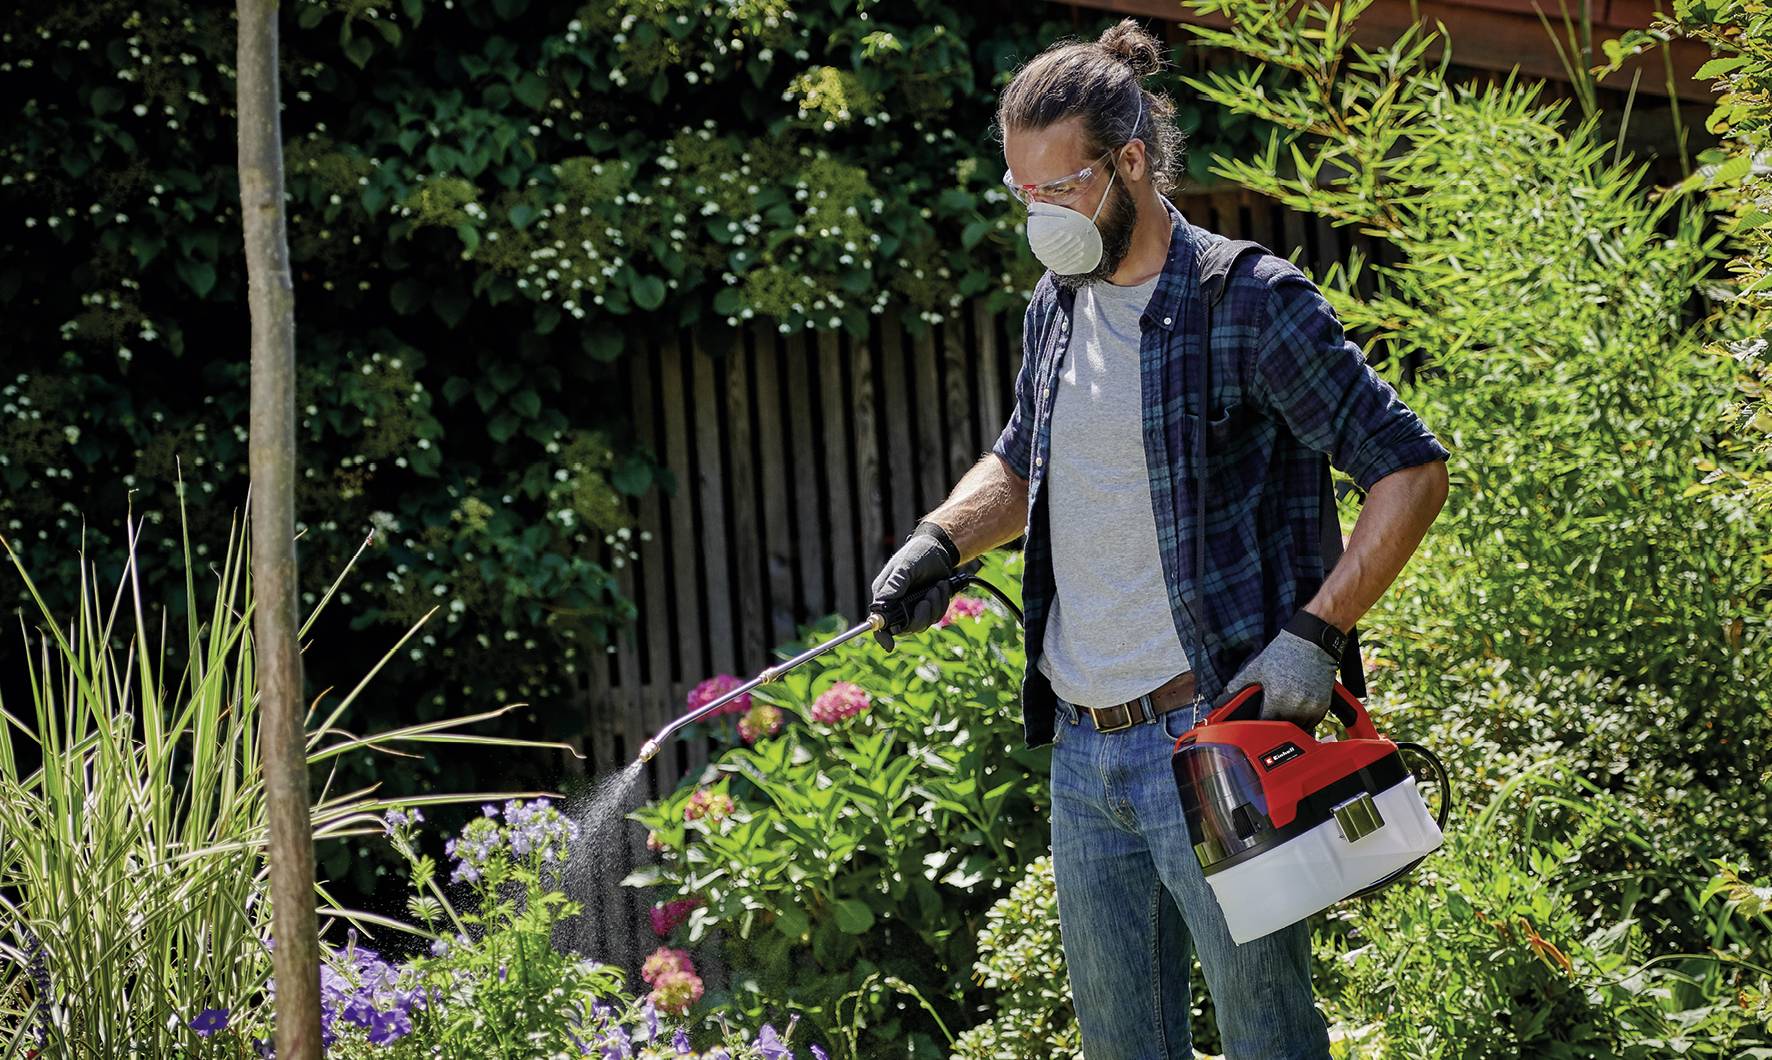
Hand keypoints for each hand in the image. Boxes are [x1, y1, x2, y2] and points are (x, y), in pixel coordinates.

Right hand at [868, 523, 957, 650]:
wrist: (939, 549)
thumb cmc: (917, 554)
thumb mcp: (905, 567)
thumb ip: (894, 586)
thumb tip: (880, 605)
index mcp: (885, 596)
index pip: (879, 622)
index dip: (882, 636)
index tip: (889, 646)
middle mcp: (897, 605)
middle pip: (905, 628)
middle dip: (920, 615)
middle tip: (928, 598)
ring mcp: (913, 607)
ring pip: (923, 623)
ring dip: (934, 606)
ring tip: (937, 587)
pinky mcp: (927, 606)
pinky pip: (935, 616)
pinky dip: (941, 603)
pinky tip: (941, 587)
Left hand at [1212, 628, 1338, 731]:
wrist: (1310, 642)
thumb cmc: (1282, 653)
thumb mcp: (1256, 667)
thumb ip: (1238, 685)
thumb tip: (1221, 699)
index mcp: (1276, 698)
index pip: (1265, 723)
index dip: (1260, 724)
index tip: (1258, 720)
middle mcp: (1295, 705)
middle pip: (1282, 727)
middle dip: (1275, 723)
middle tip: (1271, 715)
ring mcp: (1311, 706)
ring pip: (1299, 727)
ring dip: (1291, 723)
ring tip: (1285, 711)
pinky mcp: (1323, 705)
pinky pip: (1313, 722)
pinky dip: (1306, 719)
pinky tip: (1298, 709)